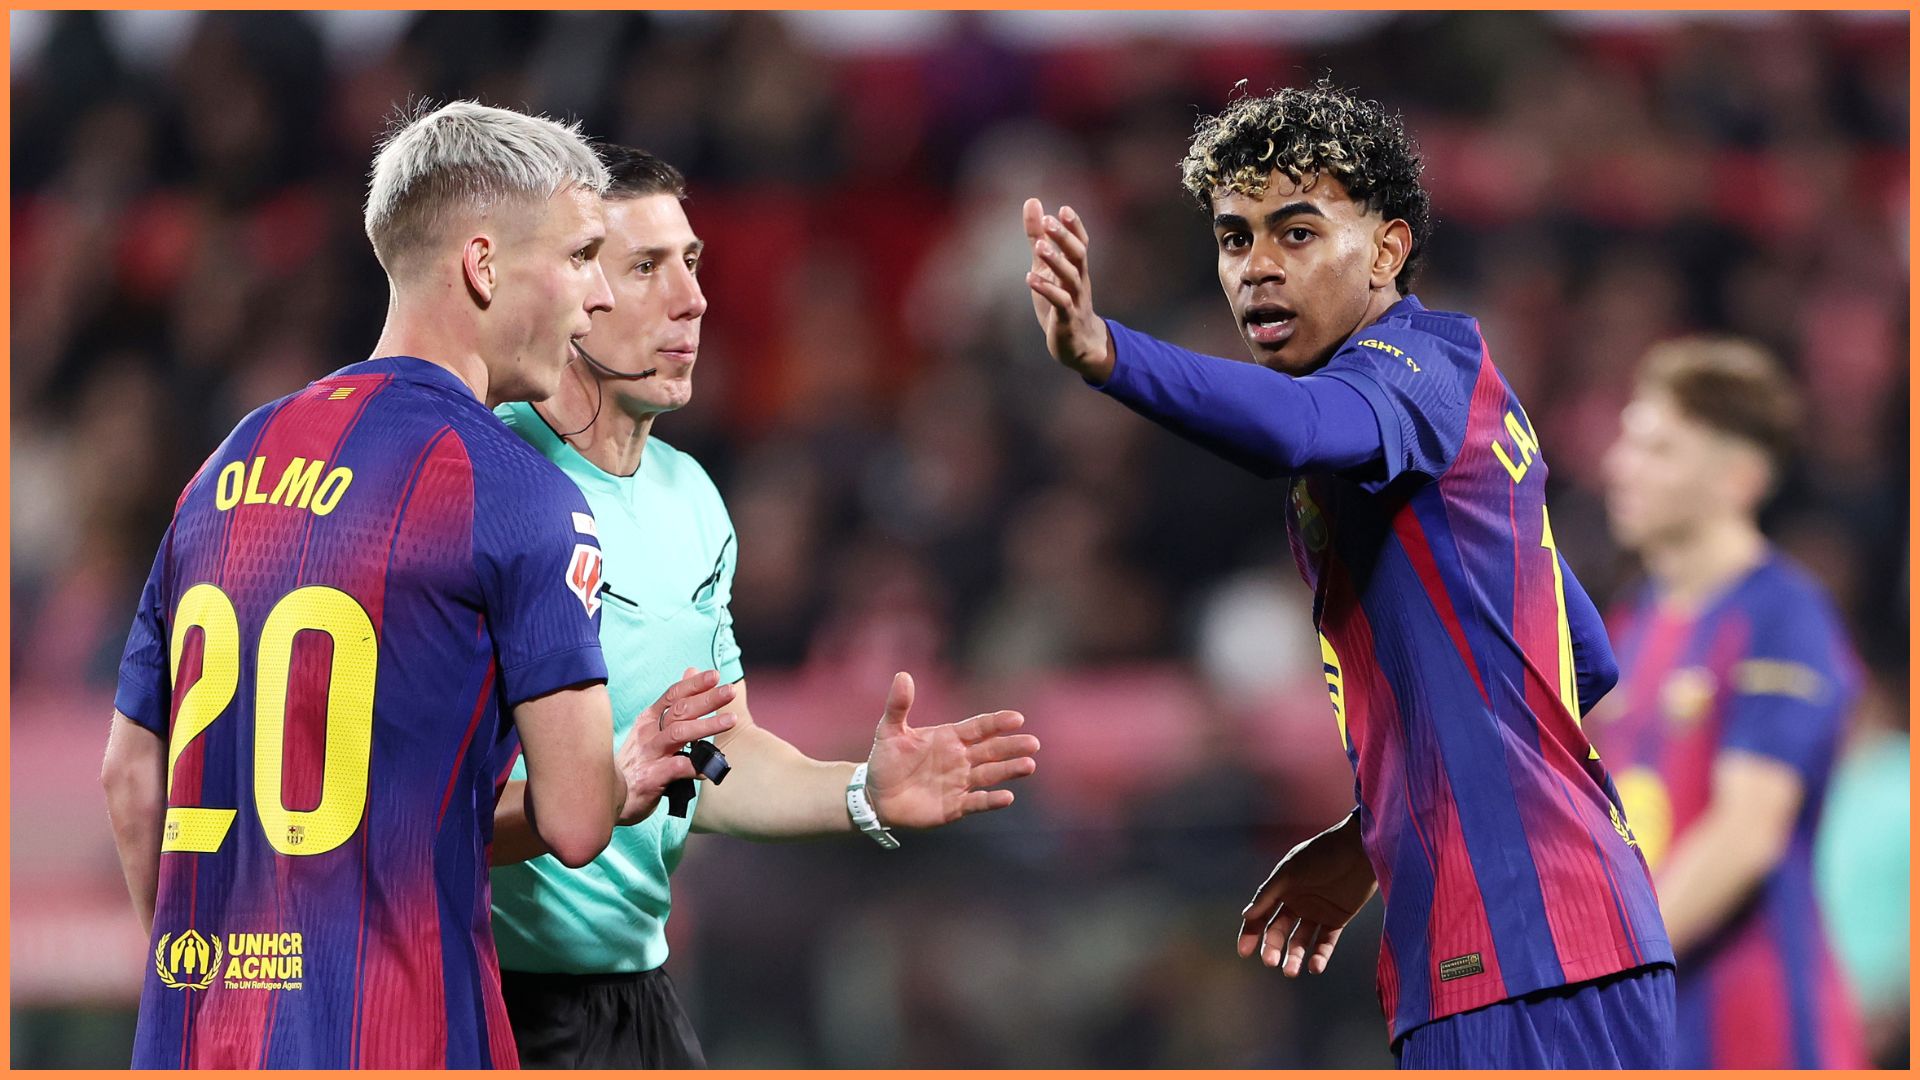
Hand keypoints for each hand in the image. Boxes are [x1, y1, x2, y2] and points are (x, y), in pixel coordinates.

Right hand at [615, 668, 736, 825]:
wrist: (610, 795)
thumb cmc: (637, 761)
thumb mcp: (651, 729)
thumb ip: (674, 703)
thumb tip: (692, 671)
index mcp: (649, 719)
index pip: (673, 694)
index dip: (694, 684)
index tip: (715, 675)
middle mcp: (649, 732)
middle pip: (680, 710)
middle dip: (707, 699)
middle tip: (729, 691)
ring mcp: (650, 754)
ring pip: (679, 733)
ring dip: (706, 726)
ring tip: (731, 721)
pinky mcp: (652, 777)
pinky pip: (678, 768)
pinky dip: (695, 766)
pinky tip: (710, 768)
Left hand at [864, 672, 1038, 828]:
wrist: (875, 796)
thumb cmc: (886, 760)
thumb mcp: (889, 730)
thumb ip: (899, 705)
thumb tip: (903, 675)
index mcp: (950, 737)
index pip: (979, 727)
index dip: (997, 723)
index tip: (1016, 718)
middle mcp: (961, 759)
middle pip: (992, 750)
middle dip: (1012, 747)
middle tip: (1033, 743)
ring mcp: (960, 783)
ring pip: (991, 775)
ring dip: (1009, 770)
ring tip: (1028, 765)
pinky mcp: (955, 806)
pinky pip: (976, 802)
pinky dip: (992, 801)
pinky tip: (1007, 797)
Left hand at [1022, 198, 1113, 382]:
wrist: (1078, 344)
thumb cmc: (1061, 301)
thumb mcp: (1046, 266)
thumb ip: (1038, 236)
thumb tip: (1033, 202)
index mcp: (1077, 268)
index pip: (1081, 243)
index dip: (1075, 226)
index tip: (1064, 209)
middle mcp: (1079, 281)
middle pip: (1078, 255)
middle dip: (1065, 238)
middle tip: (1050, 221)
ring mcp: (1075, 300)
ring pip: (1069, 278)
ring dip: (1056, 261)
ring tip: (1039, 247)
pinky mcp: (1066, 318)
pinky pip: (1059, 302)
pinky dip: (1046, 290)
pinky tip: (1030, 279)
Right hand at [1237, 814, 1378, 976]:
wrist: (1359, 850)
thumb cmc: (1321, 854)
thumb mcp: (1289, 871)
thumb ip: (1268, 894)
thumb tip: (1246, 916)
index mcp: (1281, 889)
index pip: (1261, 915)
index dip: (1251, 933)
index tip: (1244, 952)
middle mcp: (1297, 902)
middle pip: (1279, 931)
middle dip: (1272, 948)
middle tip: (1270, 962)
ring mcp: (1317, 912)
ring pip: (1300, 940)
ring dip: (1294, 956)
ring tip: (1290, 971)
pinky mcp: (1337, 919)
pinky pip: (1325, 942)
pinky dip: (1319, 955)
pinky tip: (1314, 967)